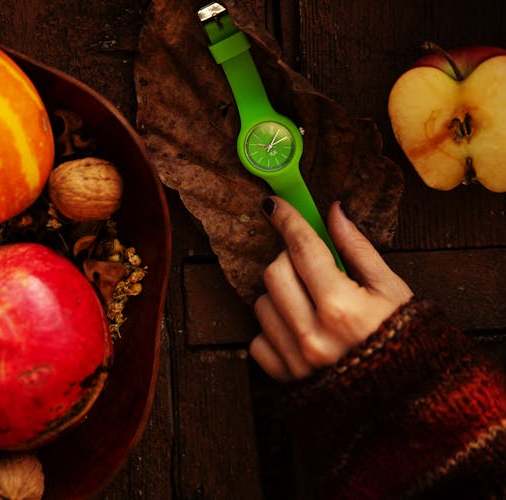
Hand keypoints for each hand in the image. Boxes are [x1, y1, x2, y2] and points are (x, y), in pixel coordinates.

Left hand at [249, 197, 412, 380]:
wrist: (408, 399)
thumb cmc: (404, 338)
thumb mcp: (391, 289)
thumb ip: (357, 249)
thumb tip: (333, 212)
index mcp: (343, 309)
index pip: (303, 250)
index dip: (288, 221)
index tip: (275, 205)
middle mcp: (313, 336)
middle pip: (274, 274)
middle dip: (289, 260)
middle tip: (310, 265)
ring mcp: (296, 361)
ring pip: (262, 304)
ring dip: (281, 295)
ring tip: (311, 303)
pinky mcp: (284, 379)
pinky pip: (258, 340)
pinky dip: (274, 329)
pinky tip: (300, 330)